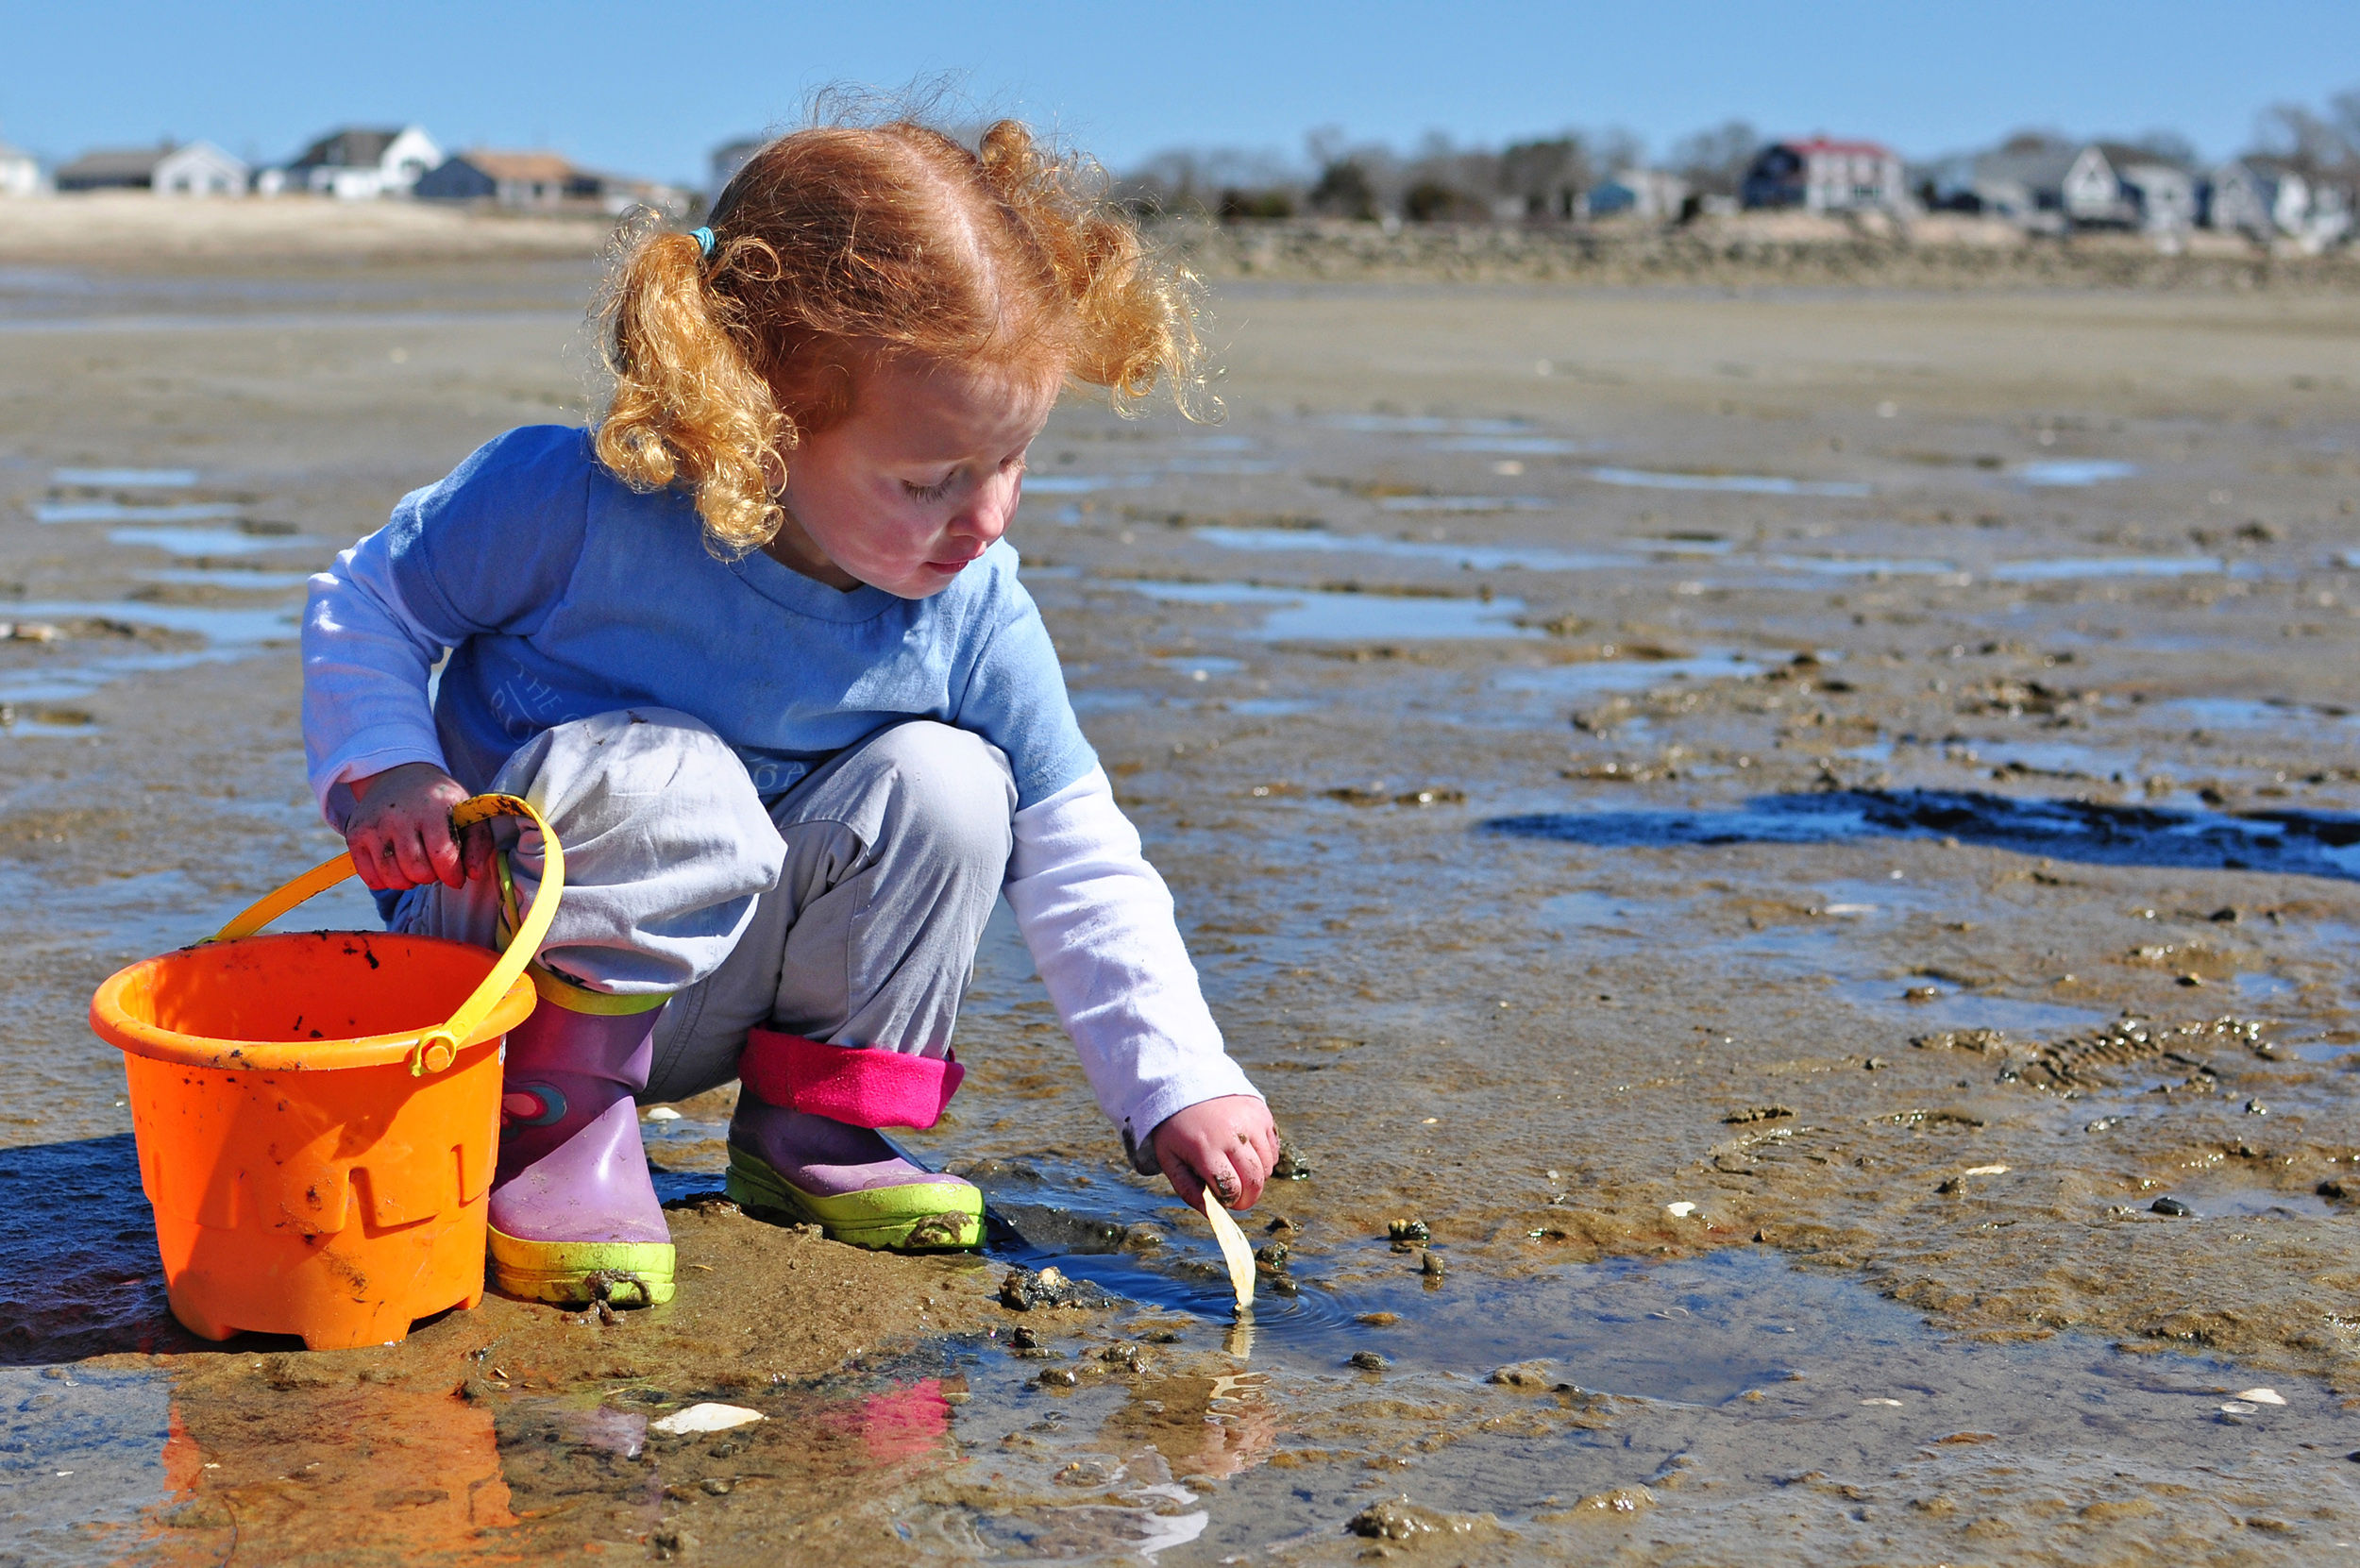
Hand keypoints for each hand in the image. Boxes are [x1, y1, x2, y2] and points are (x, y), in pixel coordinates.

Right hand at [344, 762, 492, 891]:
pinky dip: (385, 882)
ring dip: (409, 882)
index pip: (443, 856)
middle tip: (434, 867)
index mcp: (432, 808)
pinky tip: (396, 868)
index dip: (452, 875)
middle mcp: (400, 816)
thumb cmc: (439, 802)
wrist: (400, 775)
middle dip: (431, 877)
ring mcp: (374, 825)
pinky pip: (370, 878)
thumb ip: (479, 844)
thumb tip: (472, 875)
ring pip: (393, 877)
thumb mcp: (467, 814)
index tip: (455, 877)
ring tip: (417, 867)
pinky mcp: (356, 834)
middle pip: (417, 871)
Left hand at [1148, 1095, 1279, 1213]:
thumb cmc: (1175, 1128)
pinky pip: (1274, 1148)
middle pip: (1255, 1180)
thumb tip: (1212, 1214)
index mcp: (1205, 1148)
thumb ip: (1189, 1189)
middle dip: (1249, 1198)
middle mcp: (1232, 1134)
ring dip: (1257, 1178)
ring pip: (1268, 1167)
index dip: (1231, 1202)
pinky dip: (1266, 1159)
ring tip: (1239, 1172)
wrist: (1185, 1082)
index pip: (1230, 1188)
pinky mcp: (1262, 1113)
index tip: (1225, 1202)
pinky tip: (1248, 1154)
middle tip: (1239, 1198)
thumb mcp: (1170, 1159)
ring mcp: (1250, 1122)